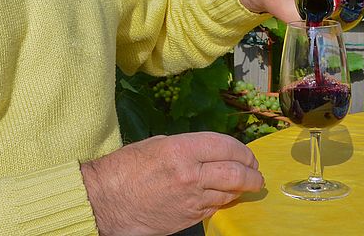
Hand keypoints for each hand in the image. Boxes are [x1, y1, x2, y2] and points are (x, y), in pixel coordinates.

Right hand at [80, 131, 263, 235]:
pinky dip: (225, 200)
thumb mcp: (158, 144)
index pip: (225, 146)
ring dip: (243, 188)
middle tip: (255, 171)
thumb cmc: (126, 168)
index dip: (241, 150)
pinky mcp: (189, 218)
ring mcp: (191, 199)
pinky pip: (215, 207)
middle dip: (251, 172)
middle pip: (236, 173)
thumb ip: (188, 147)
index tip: (246, 153)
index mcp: (181, 150)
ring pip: (230, 193)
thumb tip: (211, 152)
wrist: (107, 201)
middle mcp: (191, 175)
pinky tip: (227, 196)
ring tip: (248, 183)